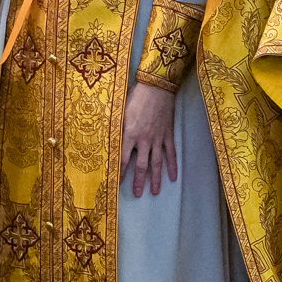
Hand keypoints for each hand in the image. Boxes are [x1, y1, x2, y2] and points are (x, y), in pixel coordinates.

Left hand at [121, 81, 177, 197]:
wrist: (157, 87)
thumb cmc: (136, 96)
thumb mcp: (121, 111)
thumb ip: (117, 127)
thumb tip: (108, 138)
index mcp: (130, 134)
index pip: (123, 159)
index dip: (121, 172)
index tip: (117, 184)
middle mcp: (144, 140)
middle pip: (140, 165)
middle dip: (138, 181)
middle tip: (137, 194)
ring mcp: (158, 138)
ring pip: (157, 163)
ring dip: (155, 179)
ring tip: (154, 192)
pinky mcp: (168, 134)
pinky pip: (171, 153)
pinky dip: (172, 166)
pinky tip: (173, 177)